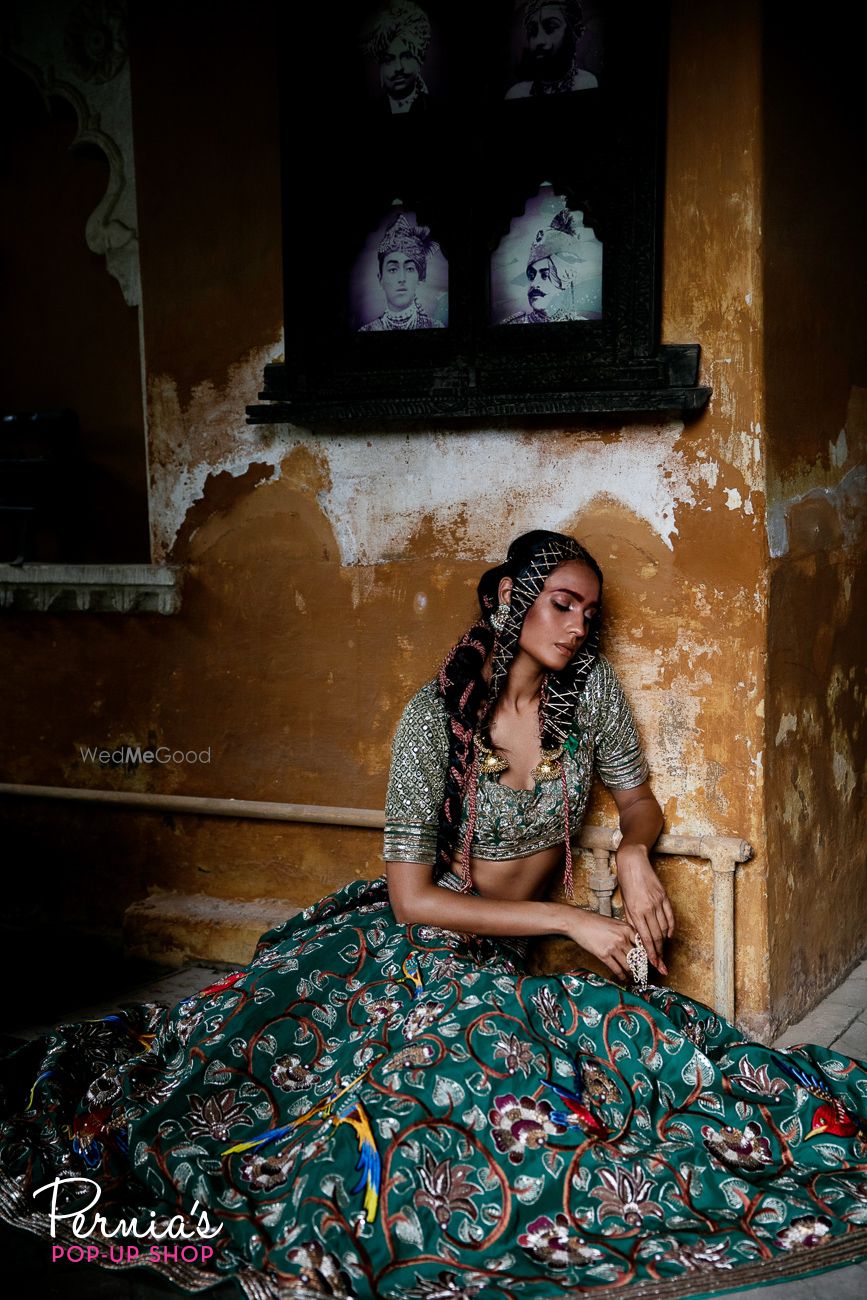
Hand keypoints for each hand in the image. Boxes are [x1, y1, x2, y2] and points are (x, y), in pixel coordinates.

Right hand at [567, 909, 642, 981]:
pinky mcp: (604, 954)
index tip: (648, 963)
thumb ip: (626, 933)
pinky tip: (623, 978)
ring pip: (629, 965)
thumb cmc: (595, 922)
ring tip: (632, 976)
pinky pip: (617, 969)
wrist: (578, 922)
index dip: (646, 957)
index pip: (643, 945)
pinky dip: (622, 976)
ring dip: (632, 973)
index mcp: (627, 928)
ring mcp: (613, 946)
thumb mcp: (615, 923)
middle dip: (640, 967)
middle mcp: (623, 937)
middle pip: (637, 957)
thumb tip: (635, 947)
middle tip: (642, 972)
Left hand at [615, 845, 674, 975]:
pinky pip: (670, 917)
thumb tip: (637, 935)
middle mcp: (648, 908)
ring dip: (664, 942)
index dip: (650, 953)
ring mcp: (657, 902)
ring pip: (664, 928)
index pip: (645, 938)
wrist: (633, 861)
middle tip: (661, 965)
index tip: (653, 964)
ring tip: (663, 952)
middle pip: (656, 936)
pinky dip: (671, 928)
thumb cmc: (625, 881)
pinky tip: (669, 936)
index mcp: (635, 911)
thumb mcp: (624, 902)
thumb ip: (632, 919)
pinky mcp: (664, 897)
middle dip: (659, 953)